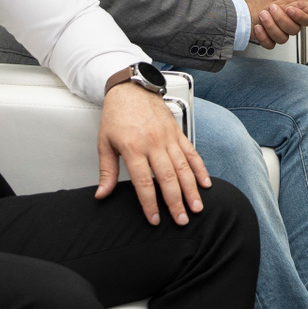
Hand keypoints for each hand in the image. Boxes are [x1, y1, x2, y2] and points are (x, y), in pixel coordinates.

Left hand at [97, 79, 211, 224]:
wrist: (131, 88)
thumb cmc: (116, 114)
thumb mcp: (104, 143)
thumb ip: (106, 171)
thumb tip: (102, 194)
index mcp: (133, 148)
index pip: (144, 182)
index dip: (150, 204)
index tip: (155, 219)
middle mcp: (153, 143)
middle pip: (168, 178)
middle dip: (176, 202)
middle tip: (182, 220)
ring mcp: (168, 137)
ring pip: (183, 168)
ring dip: (191, 189)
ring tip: (197, 207)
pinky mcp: (178, 132)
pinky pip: (192, 153)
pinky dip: (200, 169)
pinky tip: (205, 183)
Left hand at [248, 0, 307, 49]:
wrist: (238, 6)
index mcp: (293, 7)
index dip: (303, 11)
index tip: (291, 6)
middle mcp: (288, 20)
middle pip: (297, 27)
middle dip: (287, 19)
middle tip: (274, 8)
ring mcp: (279, 31)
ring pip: (285, 37)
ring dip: (273, 26)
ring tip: (262, 14)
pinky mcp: (268, 39)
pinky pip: (270, 44)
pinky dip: (264, 37)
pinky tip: (257, 27)